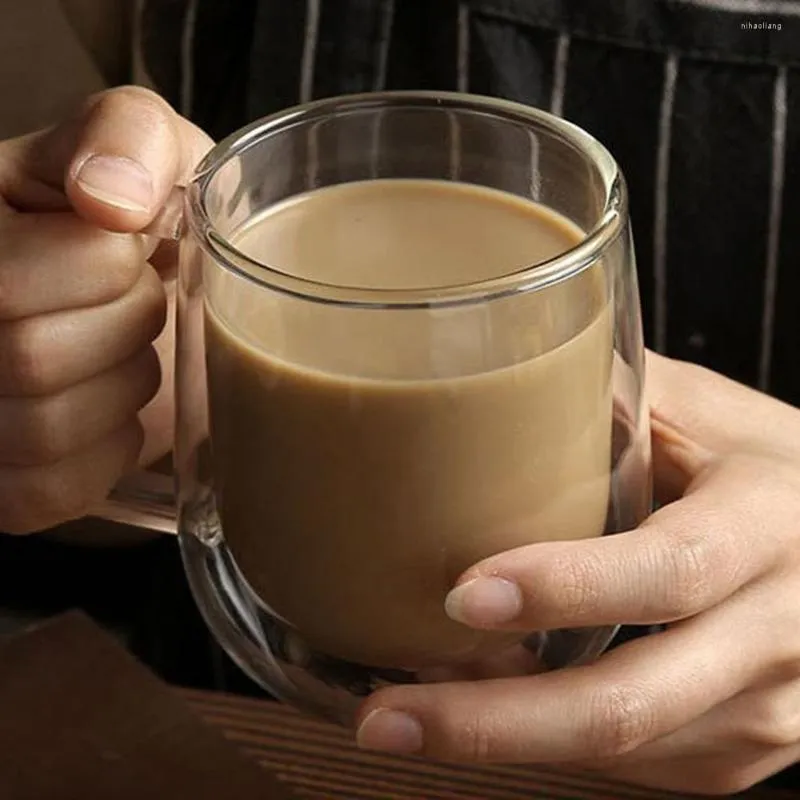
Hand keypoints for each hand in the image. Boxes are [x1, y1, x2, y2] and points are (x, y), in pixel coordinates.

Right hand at [0, 86, 211, 532]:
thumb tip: (112, 201)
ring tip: (121, 347)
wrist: (130, 292)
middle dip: (126, 327)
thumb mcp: (145, 146)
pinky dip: (108, 449)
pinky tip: (109, 403)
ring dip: (121, 387)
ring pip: (44, 428)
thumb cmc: (138, 217)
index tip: (138, 248)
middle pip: (32, 356)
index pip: (26, 272)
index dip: (115, 268)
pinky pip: (52, 487)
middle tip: (139, 301)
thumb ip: (126, 137)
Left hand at [356, 352, 799, 794]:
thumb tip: (489, 375)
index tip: (462, 597)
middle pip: (629, 703)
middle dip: (493, 720)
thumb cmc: (764, 466)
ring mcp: (768, 709)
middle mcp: (780, 632)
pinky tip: (485, 709)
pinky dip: (547, 746)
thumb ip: (612, 398)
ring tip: (402, 711)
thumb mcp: (705, 413)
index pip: (668, 569)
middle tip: (383, 715)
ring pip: (623, 750)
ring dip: (503, 737)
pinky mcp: (740, 750)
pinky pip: (634, 764)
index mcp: (765, 525)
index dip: (565, 588)